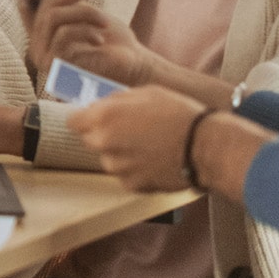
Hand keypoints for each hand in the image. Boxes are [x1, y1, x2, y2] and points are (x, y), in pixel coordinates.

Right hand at [25, 0, 156, 87]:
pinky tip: (99, 40)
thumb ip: (70, 2)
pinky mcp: (54, 65)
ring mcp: (42, 56)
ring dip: (85, 12)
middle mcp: (37, 44)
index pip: (25, 3)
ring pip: (52, 17)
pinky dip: (84, 31)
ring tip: (105, 22)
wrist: (130, 67)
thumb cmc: (113, 41)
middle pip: (46, 5)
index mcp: (43, 32)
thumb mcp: (88, 15)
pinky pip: (62, 34)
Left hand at [67, 85, 209, 192]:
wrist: (205, 145)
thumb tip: (101, 105)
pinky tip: (155, 160)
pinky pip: (126, 175)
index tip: (96, 119)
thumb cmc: (179, 113)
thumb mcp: (146, 92)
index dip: (86, 119)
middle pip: (91, 140)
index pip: (74, 122)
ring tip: (149, 146)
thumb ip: (116, 100)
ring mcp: (117, 167)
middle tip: (132, 131)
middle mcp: (104, 143)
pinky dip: (136, 170)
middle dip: (106, 135)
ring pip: (109, 159)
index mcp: (103, 117)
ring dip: (121, 154)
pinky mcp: (131, 185)